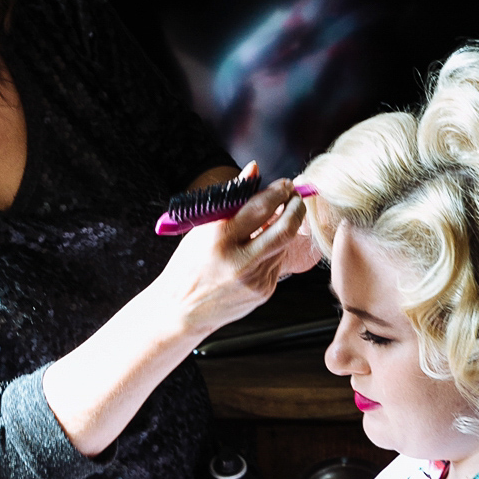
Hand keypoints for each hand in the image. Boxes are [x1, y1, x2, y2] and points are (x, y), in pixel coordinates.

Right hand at [155, 170, 308, 339]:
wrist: (181, 310)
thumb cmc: (190, 263)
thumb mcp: (202, 228)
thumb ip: (231, 199)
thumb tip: (254, 168)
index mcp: (219, 238)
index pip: (260, 207)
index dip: (278, 192)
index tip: (285, 184)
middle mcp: (240, 260)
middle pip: (285, 228)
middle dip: (297, 208)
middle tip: (296, 197)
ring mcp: (255, 279)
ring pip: (283, 244)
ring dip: (282, 229)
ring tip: (270, 223)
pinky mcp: (263, 291)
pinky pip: (277, 262)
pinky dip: (273, 251)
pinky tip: (257, 251)